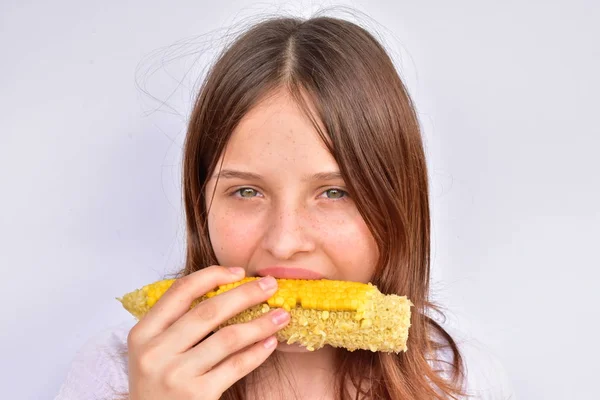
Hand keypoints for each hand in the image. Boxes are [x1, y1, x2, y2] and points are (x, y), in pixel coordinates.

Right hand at [127, 265, 288, 398]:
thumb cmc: (157, 385)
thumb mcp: (154, 350)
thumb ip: (177, 323)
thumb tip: (228, 290)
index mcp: (143, 333)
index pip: (181, 291)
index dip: (212, 276)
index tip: (239, 271)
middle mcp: (156, 352)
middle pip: (209, 311)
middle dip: (245, 294)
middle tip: (270, 285)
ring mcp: (176, 374)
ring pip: (228, 338)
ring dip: (260, 323)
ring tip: (282, 315)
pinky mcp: (197, 395)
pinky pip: (236, 366)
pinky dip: (257, 352)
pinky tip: (271, 342)